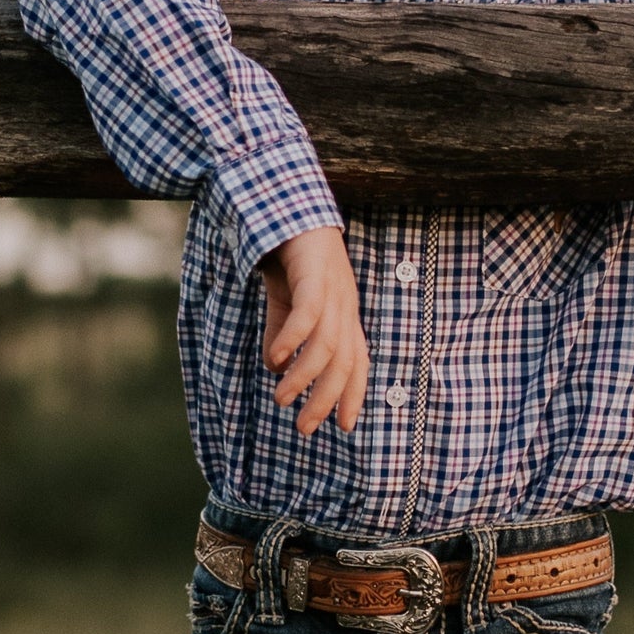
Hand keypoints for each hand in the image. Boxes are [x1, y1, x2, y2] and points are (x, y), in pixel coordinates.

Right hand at [261, 226, 369, 436]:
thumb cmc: (290, 257)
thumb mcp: (286, 303)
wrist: (289, 206)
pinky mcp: (315, 274)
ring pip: (328, 345)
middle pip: (345, 362)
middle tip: (304, 428)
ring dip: (305, 377)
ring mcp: (333, 290)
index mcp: (344, 315)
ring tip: (281, 398)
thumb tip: (276, 366)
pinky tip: (277, 359)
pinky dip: (294, 338)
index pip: (357, 362)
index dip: (353, 395)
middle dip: (326, 400)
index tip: (343, 428)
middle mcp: (345, 306)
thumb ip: (282, 334)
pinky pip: (309, 313)